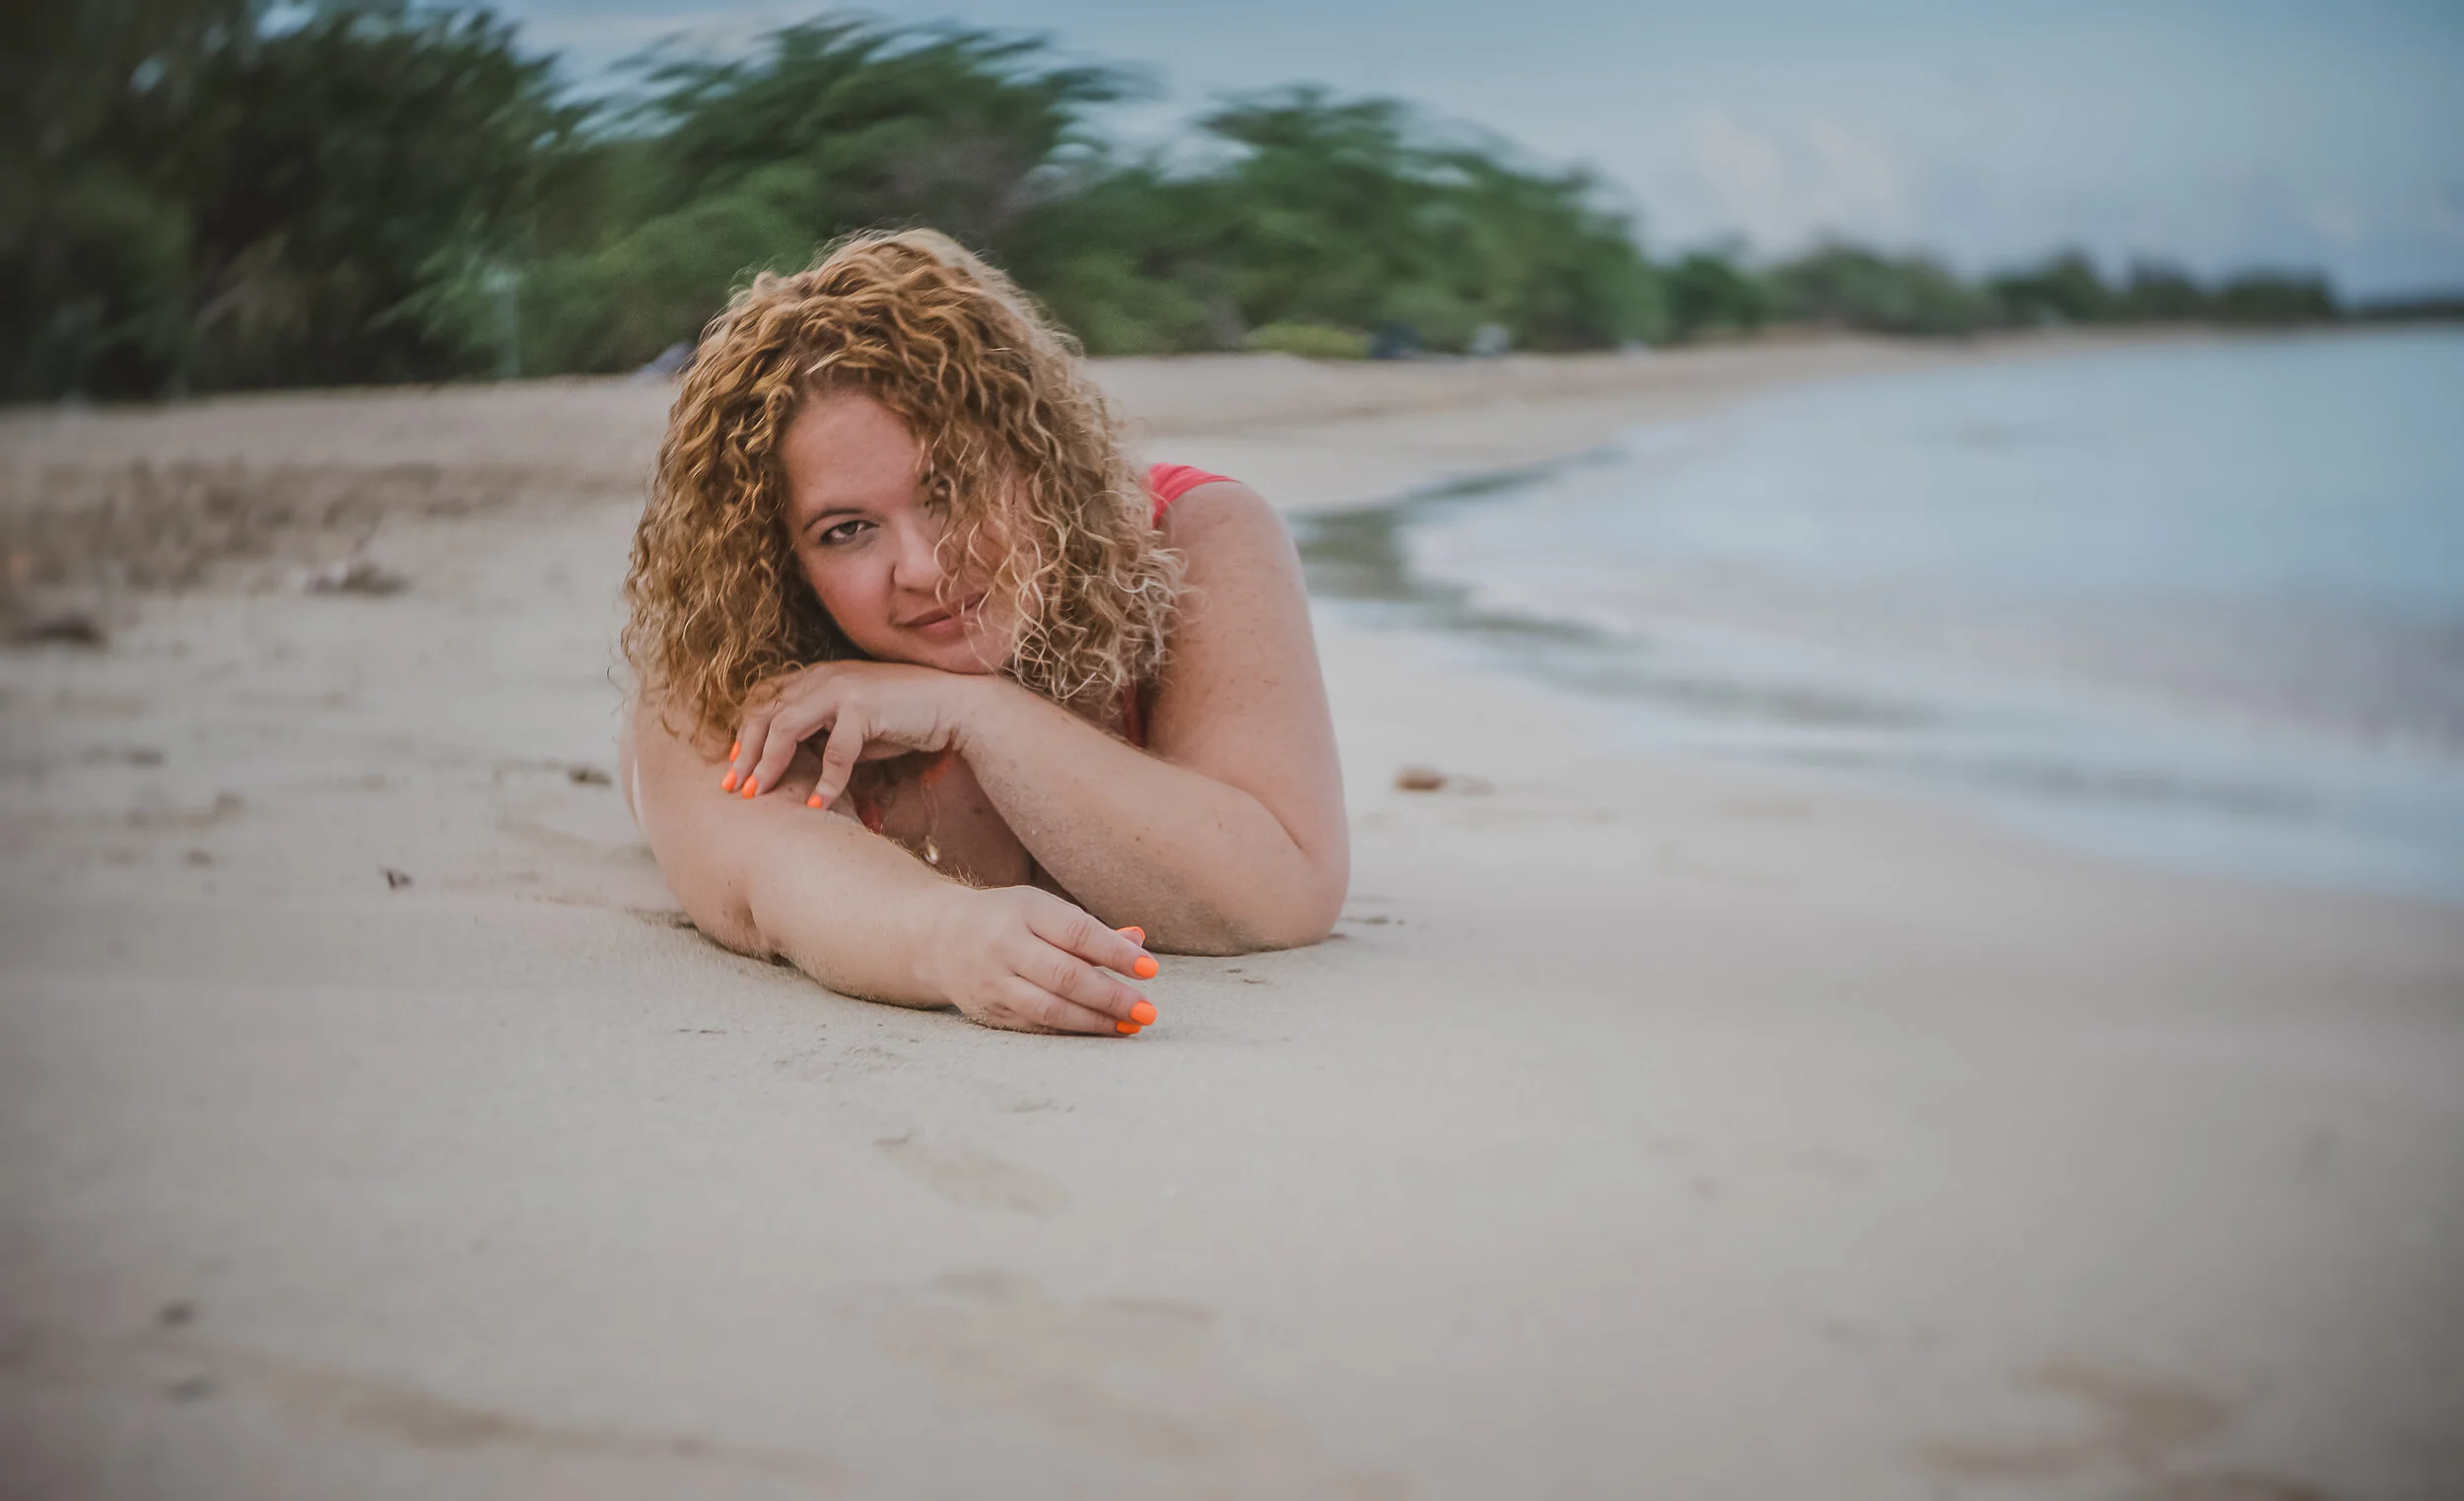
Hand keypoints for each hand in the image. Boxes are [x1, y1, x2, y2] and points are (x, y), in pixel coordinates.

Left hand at [722, 661, 981, 808]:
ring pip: (786, 726)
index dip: (744, 732)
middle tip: (735, 788)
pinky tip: (817, 806)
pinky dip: (824, 782)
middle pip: (764, 713)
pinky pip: (835, 751)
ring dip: (769, 764)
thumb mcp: (852, 727)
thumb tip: (791, 768)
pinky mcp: (864, 707)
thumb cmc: (904, 720)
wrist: (955, 705)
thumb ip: (820, 738)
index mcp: (817, 677)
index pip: (765, 701)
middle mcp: (823, 677)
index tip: (734, 765)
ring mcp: (842, 688)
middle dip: (745, 753)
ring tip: (760, 795)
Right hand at [916, 886, 1162, 1035]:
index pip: (1077, 933)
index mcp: (1024, 911)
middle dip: (1111, 996)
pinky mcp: (989, 1012)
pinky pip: (1035, 1025)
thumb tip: (1138, 941)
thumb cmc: (1008, 919)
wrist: (938, 938)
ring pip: (1050, 1008)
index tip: (1150, 969)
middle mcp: (1004, 946)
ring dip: (1095, 1021)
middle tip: (1147, 1010)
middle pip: (1065, 976)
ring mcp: (993, 982)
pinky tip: (1100, 1030)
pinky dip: (1071, 1031)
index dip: (1116, 953)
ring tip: (1130, 1026)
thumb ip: (1089, 929)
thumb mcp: (1044, 910)